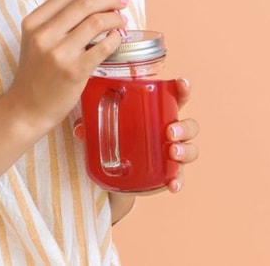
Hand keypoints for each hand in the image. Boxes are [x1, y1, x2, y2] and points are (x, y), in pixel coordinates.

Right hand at [3, 0, 128, 135]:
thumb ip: (57, 21)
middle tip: (122, 1)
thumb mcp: (36, 41)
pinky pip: (103, 47)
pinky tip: (117, 39)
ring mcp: (59, 53)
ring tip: (122, 22)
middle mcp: (44, 34)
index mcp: (33, 22)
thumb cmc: (35, 74)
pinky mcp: (74, 71)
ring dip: (115, 19)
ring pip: (96, 22)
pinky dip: (115, 39)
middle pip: (84, 4)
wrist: (26, 108)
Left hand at [73, 77, 200, 192]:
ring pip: (190, 149)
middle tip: (169, 131)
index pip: (176, 98)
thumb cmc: (118, 139)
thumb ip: (93, 126)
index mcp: (158, 114)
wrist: (117, 175)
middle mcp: (170, 132)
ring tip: (172, 153)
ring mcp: (172, 154)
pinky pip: (179, 177)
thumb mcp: (105, 128)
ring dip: (185, 150)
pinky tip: (172, 184)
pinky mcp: (168, 174)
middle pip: (189, 125)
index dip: (183, 89)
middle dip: (184, 127)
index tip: (182, 83)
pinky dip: (178, 181)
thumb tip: (79, 129)